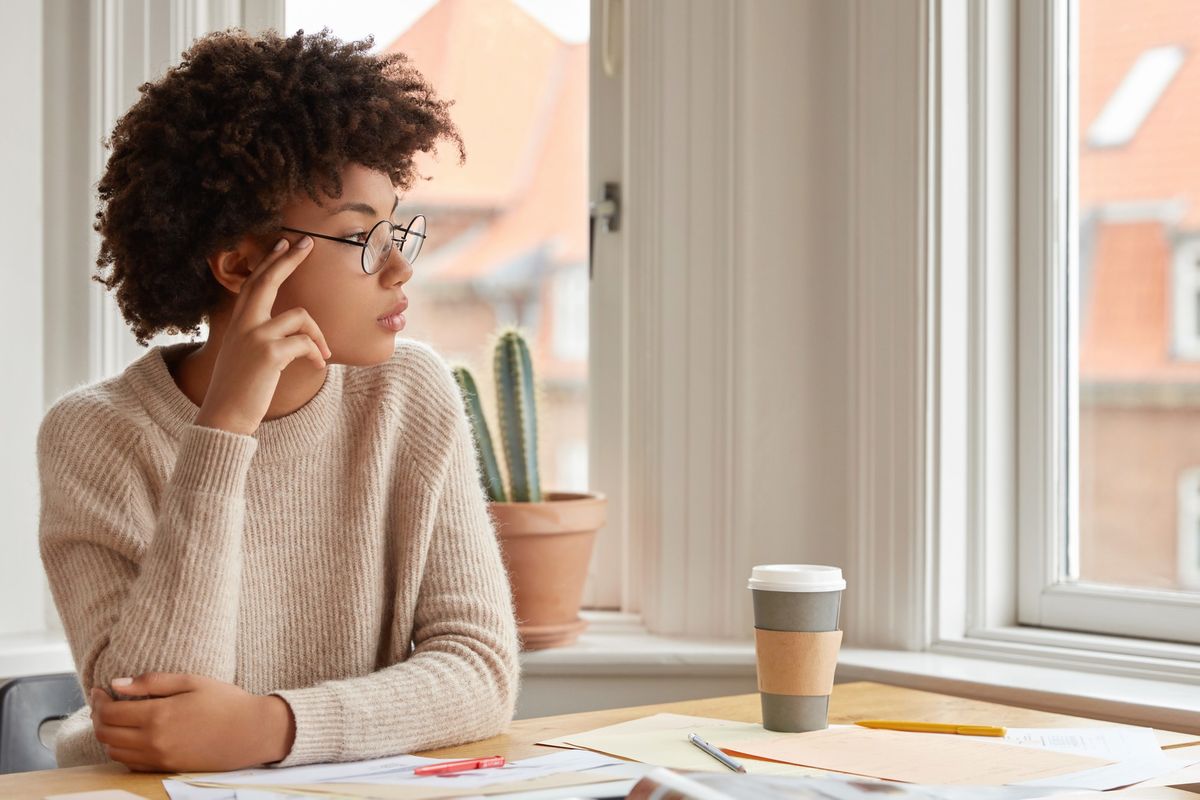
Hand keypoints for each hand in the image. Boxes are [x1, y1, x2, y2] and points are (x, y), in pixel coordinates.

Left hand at [88, 672, 293, 772]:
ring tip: (117, 718)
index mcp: (158, 716)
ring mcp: (159, 759)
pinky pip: (131, 764)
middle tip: (104, 703)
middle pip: (105, 734)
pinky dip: (123, 750)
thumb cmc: (226, 702)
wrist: (252, 732)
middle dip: (98, 717)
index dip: (98, 700)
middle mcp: (153, 741)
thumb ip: (152, 682)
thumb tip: (117, 684)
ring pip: (114, 751)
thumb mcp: (191, 681)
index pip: (109, 712)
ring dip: (108, 734)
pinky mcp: (166, 769)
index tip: (99, 690)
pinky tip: (132, 736)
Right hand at [195, 234, 333, 435]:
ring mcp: (255, 337)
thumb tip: (294, 329)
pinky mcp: (269, 354)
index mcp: (238, 324)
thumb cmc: (240, 390)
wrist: (225, 417)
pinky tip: (318, 367)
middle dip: (288, 259)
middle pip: (267, 281)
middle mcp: (243, 325)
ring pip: (300, 316)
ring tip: (322, 354)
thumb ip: (261, 336)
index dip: (269, 262)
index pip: (253, 284)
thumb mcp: (246, 355)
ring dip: (318, 335)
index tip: (283, 243)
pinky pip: (305, 343)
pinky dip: (316, 354)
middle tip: (307, 243)